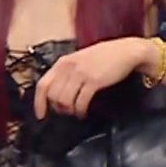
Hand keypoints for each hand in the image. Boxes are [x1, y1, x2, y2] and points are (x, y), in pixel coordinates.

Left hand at [34, 37, 149, 118]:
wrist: (126, 51)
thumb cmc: (104, 56)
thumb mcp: (79, 60)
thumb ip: (67, 72)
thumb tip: (57, 93)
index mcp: (62, 62)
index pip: (42, 85)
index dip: (39, 103)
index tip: (40, 115)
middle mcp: (68, 67)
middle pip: (53, 96)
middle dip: (58, 108)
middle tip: (66, 112)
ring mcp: (81, 74)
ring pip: (64, 101)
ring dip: (69, 111)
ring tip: (75, 112)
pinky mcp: (94, 81)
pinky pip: (80, 102)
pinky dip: (80, 111)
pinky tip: (83, 112)